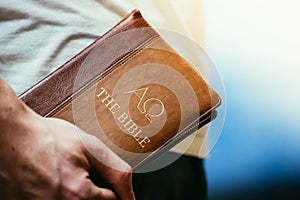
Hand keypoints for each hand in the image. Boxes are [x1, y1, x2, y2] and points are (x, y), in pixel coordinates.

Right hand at [0, 78, 134, 199]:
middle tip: (81, 173)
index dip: (112, 188)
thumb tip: (129, 194)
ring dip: (78, 193)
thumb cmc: (47, 138)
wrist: (11, 137)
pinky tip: (56, 179)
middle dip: (95, 191)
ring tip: (67, 174)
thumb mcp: (90, 147)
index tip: (101, 177)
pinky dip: (62, 193)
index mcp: (79, 195)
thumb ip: (116, 172)